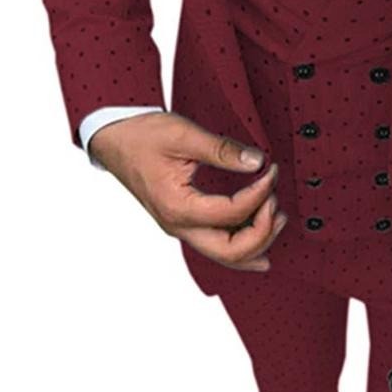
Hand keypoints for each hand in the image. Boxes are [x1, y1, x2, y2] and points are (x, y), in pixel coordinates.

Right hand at [89, 111, 285, 272]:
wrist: (114, 139)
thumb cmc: (143, 136)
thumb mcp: (184, 135)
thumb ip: (223, 150)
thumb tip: (258, 161)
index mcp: (177, 207)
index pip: (231, 213)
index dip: (260, 193)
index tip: (272, 170)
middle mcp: (178, 226)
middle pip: (230, 251)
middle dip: (262, 232)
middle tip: (276, 203)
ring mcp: (180, 228)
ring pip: (225, 255)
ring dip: (257, 243)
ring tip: (278, 218)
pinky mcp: (184, 222)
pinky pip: (217, 246)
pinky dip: (242, 249)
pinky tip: (262, 246)